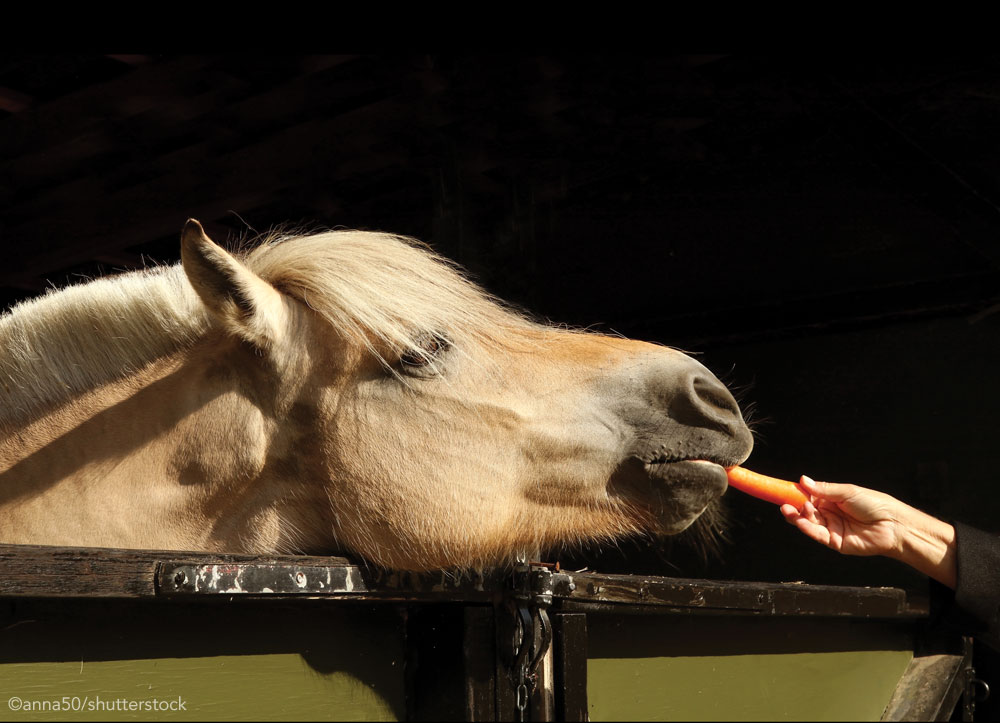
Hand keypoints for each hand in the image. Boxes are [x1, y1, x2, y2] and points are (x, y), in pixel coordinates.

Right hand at [781, 476, 955, 587]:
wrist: (893, 526)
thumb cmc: (876, 505)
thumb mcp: (847, 492)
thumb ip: (824, 489)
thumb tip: (803, 480)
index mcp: (832, 499)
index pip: (808, 495)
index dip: (795, 492)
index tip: (780, 489)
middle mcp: (829, 513)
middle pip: (804, 509)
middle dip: (792, 505)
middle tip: (781, 500)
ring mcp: (831, 528)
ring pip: (807, 522)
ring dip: (796, 515)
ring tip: (788, 508)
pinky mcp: (834, 542)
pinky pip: (816, 534)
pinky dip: (805, 526)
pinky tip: (799, 518)